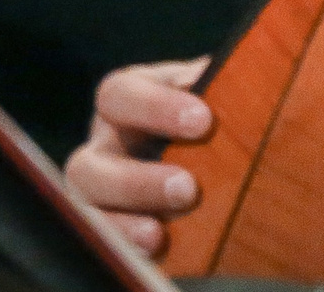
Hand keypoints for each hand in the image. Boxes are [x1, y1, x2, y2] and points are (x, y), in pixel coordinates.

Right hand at [64, 56, 210, 257]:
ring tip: (158, 235)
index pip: (119, 94)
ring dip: (123, 223)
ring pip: (87, 209)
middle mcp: (103, 146)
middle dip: (136, 180)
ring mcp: (98, 192)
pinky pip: (104, 242)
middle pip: (89, 163)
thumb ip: (218, 84)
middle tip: (188, 189)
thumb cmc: (213, 115)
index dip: (155, 107)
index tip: (204, 121)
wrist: (218, 156)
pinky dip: (126, 247)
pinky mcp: (110, 227)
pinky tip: (156, 250)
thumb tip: (235, 74)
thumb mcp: (212, 92)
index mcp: (125, 101)